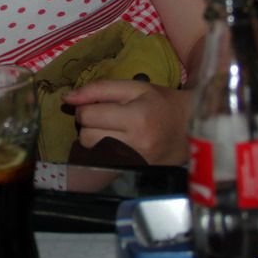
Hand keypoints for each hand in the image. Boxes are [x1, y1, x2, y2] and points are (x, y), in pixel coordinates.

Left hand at [61, 79, 190, 164]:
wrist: (190, 130)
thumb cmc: (162, 103)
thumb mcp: (135, 87)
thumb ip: (99, 89)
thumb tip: (67, 98)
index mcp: (136, 117)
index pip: (88, 115)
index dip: (86, 107)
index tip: (98, 105)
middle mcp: (135, 143)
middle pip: (86, 135)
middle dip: (88, 123)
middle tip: (103, 117)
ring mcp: (134, 160)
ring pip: (91, 150)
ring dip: (93, 137)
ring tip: (109, 129)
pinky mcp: (132, 170)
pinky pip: (102, 161)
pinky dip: (102, 150)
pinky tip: (113, 142)